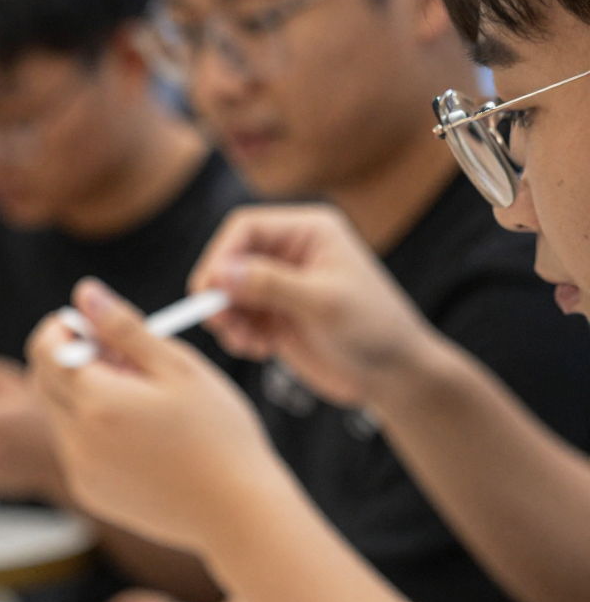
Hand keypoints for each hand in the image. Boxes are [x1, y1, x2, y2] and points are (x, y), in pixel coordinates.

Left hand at [28, 279, 293, 558]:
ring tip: (140, 399)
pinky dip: (93, 431)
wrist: (235, 511)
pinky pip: (76, 449)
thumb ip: (124, 328)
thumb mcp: (178, 367)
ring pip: (59, 415)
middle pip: (44, 382)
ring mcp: (80, 471)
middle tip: (125, 358)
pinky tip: (141, 436)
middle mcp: (76, 440)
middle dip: (72, 359)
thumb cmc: (218, 433)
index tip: (96, 325)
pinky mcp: (89, 493)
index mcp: (97, 402)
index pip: (45, 349)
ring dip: (84, 396)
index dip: (65, 328)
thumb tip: (84, 295)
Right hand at [190, 205, 436, 409]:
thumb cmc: (372, 329)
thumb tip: (220, 273)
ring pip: (227, 293)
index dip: (221, 256)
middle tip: (222, 324)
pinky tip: (261, 350)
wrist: (391, 373)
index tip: (210, 291)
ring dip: (228, 320)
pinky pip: (237, 319)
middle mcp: (290, 253)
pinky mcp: (275, 317)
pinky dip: (238, 336)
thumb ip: (270, 284)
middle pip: (229, 259)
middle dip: (219, 293)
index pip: (245, 228)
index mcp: (308, 232)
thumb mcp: (322, 303)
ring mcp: (280, 286)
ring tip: (249, 344)